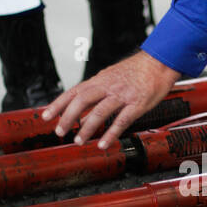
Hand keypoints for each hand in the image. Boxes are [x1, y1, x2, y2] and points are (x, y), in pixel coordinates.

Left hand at [42, 50, 182, 149]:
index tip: (46, 117)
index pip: (73, 92)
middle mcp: (108, 86)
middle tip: (59, 132)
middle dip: (68, 117)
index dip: (58, 104)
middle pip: (82, 100)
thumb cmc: (137, 71)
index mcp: (100, 80)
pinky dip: (111, 133)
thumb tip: (82, 114)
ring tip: (79, 141)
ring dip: (87, 128)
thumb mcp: (112, 78)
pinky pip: (122, 120)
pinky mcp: (137, 104)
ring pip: (99, 112)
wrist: (159, 62)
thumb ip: (97, 95)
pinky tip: (104, 144)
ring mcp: (122, 95)